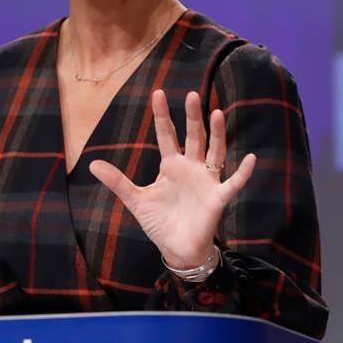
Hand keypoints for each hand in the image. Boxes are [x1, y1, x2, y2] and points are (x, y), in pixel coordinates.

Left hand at [89, 90, 255, 269]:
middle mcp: (191, 168)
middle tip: (191, 94)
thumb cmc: (160, 222)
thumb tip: (92, 165)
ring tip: (217, 113)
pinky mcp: (217, 198)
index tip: (158, 93)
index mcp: (171, 166)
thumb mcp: (136, 200)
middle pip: (193, 136)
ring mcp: (206, 181)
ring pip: (214, 151)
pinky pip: (233, 183)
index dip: (163, 115)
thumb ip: (117, 181)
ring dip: (217, 134)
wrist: (177, 249)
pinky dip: (243, 172)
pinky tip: (250, 158)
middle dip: (192, 117)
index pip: (167, 135)